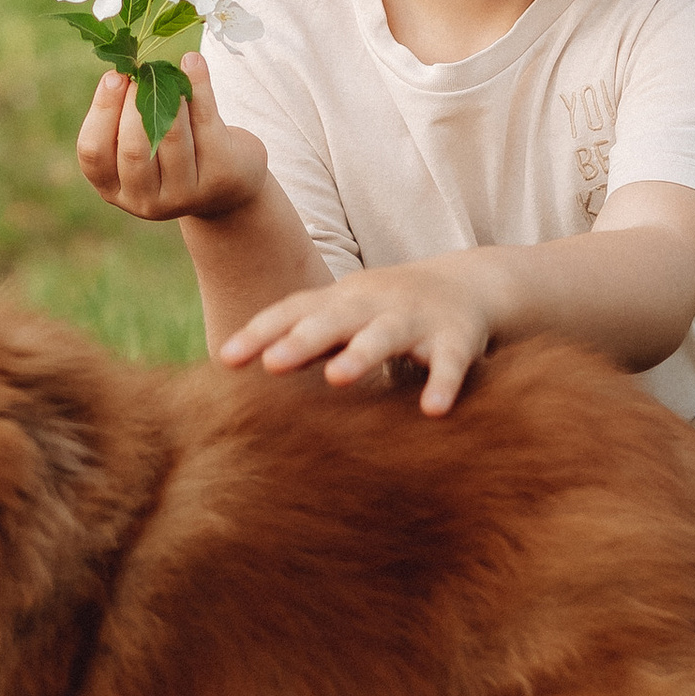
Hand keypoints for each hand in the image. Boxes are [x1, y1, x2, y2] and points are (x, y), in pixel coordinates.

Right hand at [75, 53, 268, 225]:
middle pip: (132, 149)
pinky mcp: (219, 175)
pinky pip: (204, 122)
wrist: (229, 186)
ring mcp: (184, 194)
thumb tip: (126, 69)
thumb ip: (127, 120)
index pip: (93, 153)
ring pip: (171, 136)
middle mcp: (146, 200)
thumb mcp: (141, 148)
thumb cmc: (174, 155)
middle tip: (142, 72)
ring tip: (167, 69)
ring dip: (167, 94)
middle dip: (134, 103)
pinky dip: (198, 85)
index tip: (114, 76)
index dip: (102, 111)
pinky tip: (193, 62)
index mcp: (115, 190)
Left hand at [218, 258, 492, 414]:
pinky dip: (442, 385)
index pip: (293, 312)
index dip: (260, 333)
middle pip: (334, 320)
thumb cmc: (386, 309)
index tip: (226, 360)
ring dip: (362, 354)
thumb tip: (233, 362)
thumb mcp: (343, 314)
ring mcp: (414, 320)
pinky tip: (432, 411)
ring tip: (338, 379)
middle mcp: (373, 305)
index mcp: (340, 300)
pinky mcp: (455, 340)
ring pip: (386, 335)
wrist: (467, 284)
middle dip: (303, 340)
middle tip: (272, 363)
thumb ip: (300, 335)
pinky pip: (448, 364)